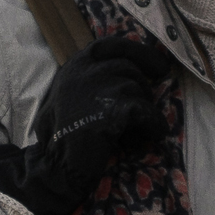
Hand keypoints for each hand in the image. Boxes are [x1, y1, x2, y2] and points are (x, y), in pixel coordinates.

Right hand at [0, 38, 179, 214]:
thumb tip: (127, 73)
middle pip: (128, 66)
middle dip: (142, 86)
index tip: (157, 64)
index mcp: (73, 67)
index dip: (138, 51)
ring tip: (139, 128)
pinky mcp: (111, 110)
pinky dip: (153, 124)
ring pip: (137, 89)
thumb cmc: (61, 139)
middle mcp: (83, 72)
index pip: (110, 45)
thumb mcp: (66, 100)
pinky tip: (153, 135)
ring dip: (144, 109)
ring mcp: (97, 89)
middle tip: (148, 103)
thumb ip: (88, 82)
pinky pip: (145, 112)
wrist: (57, 169)